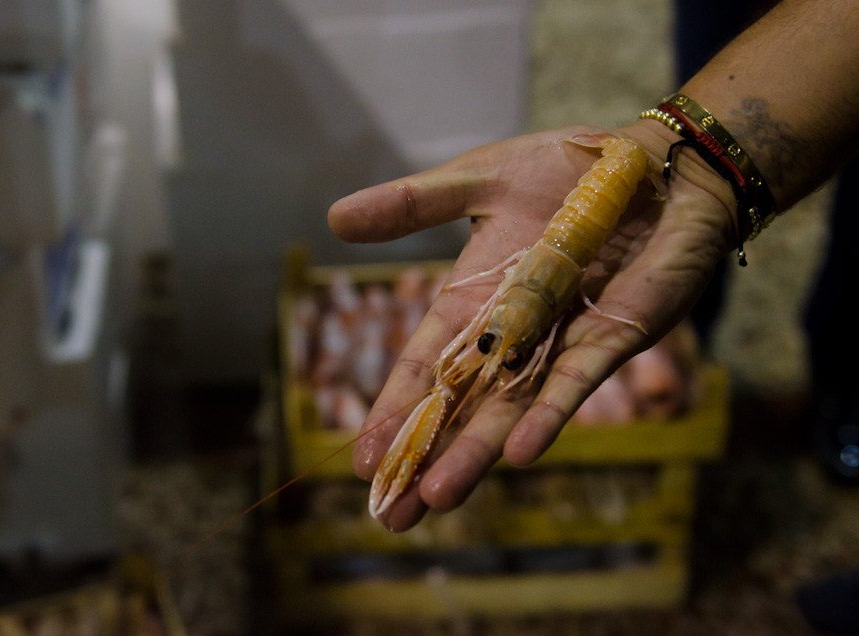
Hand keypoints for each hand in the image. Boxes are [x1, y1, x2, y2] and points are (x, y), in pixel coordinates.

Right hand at [328, 121, 735, 530]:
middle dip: (425, 457)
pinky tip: (518, 454)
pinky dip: (548, 417)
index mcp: (473, 298)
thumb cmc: (565, 168)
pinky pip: (575, 384)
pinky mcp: (612, 338)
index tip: (362, 459)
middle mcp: (513, 332)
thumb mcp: (478, 179)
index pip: (425, 364)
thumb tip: (333, 218)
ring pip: (511, 409)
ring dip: (474, 454)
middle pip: (461, 406)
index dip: (393, 409)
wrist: (654, 163)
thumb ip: (412, 204)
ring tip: (435, 500)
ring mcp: (561, 341)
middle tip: (389, 515)